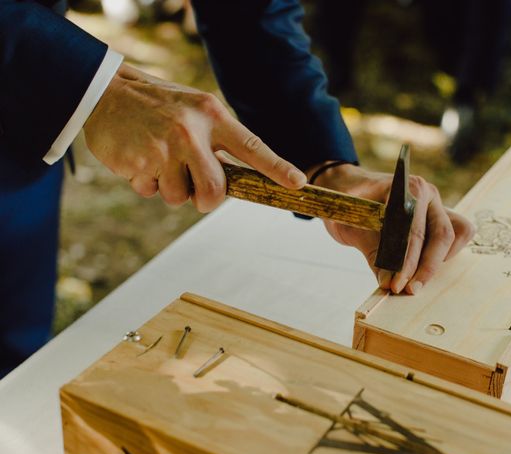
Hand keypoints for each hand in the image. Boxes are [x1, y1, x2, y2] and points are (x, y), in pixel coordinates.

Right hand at [84, 63, 306, 211]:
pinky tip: (139, 158)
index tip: (298, 184)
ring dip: (170, 189)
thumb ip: (217, 142)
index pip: (252, 146)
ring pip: (179, 198)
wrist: (107, 92)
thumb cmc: (160, 106)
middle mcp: (190, 132)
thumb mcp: (195, 112)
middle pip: (213, 192)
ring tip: (159, 159)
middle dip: (206, 199)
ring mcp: (163, 148)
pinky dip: (146, 183)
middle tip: (197, 189)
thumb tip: (234, 183)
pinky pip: (151, 193)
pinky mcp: (138, 163)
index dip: (276, 168)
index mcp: (211, 116)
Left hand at [310, 162, 474, 293]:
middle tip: (408, 290)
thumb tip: (388, 283)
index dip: (407, 263)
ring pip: (455, 234)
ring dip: (439, 261)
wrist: (350, 191)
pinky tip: (423, 266)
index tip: (396, 285)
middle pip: (441, 235)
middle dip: (426, 267)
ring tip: (415, 280)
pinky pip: (459, 234)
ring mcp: (437, 204)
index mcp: (407, 188)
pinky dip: (447, 253)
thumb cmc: (349, 205)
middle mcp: (427, 193)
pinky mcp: (441, 216)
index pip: (414, 230)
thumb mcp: (353, 228)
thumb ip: (373, 254)